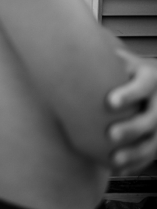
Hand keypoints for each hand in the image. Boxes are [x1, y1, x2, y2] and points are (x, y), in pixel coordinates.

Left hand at [107, 51, 156, 174]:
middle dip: (132, 128)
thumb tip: (66, 43)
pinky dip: (136, 162)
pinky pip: (151, 153)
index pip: (143, 85)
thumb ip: (100, 56)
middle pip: (152, 118)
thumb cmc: (121, 69)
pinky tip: (119, 169)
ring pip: (155, 141)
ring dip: (135, 152)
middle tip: (110, 135)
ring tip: (114, 160)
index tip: (109, 102)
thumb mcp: (117, 59)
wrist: (147, 81)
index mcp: (149, 77)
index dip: (128, 94)